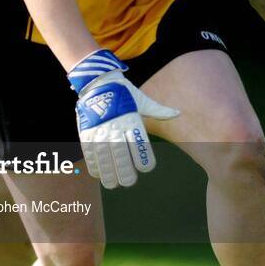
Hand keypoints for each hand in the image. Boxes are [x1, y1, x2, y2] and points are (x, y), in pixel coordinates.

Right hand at [69, 50, 179, 188]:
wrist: (97, 81)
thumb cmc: (123, 93)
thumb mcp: (141, 99)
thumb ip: (158, 110)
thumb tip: (177, 113)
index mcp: (130, 118)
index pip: (138, 140)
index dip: (142, 155)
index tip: (146, 168)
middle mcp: (115, 124)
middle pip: (119, 151)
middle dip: (124, 169)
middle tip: (129, 182)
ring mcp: (99, 128)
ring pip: (103, 153)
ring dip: (107, 170)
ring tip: (112, 184)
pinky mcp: (86, 130)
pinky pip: (89, 149)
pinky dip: (93, 162)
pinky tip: (98, 174)